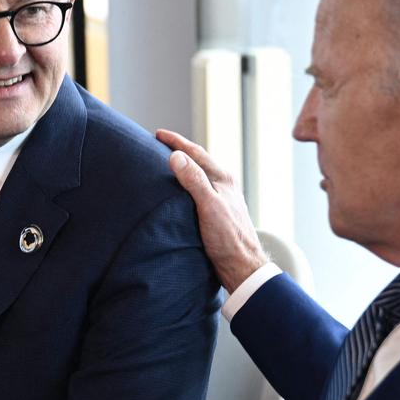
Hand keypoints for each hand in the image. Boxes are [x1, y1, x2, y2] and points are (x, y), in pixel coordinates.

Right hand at [156, 129, 269, 291]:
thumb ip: (193, 180)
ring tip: (167, 164)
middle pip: (198, 161)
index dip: (176, 142)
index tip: (158, 134)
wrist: (242, 265)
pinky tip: (178, 193)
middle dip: (179, 151)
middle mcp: (224, 185)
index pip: (196, 152)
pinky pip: (198, 190)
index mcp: (223, 178)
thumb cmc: (228, 237)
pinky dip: (186, 185)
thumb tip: (176, 156)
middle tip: (159, 144)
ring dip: (184, 167)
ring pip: (199, 175)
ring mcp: (221, 198)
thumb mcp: (209, 206)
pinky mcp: (217, 212)